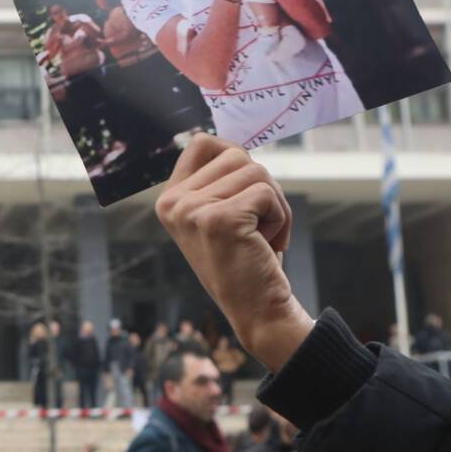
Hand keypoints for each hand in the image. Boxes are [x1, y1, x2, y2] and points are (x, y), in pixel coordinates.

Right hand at [155, 135, 314, 372]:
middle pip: (236, 154)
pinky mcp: (220, 219)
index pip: (201, 142)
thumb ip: (216, 180)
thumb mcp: (220, 215)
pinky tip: (268, 245)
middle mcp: (173, 203)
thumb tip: (220, 140)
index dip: (235, 156)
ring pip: (256, 170)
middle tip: (258, 225)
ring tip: (264, 235)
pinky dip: (281, 217)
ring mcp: (193, 210)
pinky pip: (267, 192)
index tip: (246, 192)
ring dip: (275, 203)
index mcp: (169, 200)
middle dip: (262, 186)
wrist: (259, 311)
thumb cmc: (247, 260)